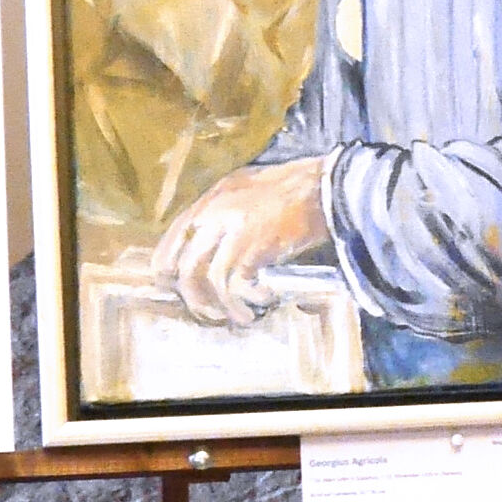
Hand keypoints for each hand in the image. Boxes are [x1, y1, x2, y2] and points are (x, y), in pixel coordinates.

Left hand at [152, 157, 333, 324]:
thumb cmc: (301, 190)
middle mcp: (214, 211)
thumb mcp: (254, 190)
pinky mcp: (250, 246)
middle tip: (210, 310)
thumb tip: (218, 249)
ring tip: (239, 316)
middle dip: (191, 294)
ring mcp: (230, 229)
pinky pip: (231, 286)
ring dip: (215, 306)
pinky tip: (264, 303)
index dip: (172, 269)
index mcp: (214, 196)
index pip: (173, 239)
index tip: (186, 289)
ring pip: (199, 279)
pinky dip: (244, 302)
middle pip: (179, 264)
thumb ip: (230, 212)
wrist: (329, 186)